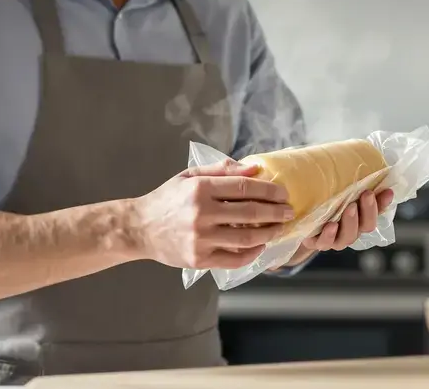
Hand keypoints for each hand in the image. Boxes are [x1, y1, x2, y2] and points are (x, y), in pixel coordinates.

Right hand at [130, 160, 293, 269]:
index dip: (269, 190)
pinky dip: (252, 253)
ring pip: (247, 237)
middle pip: (250, 213)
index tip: (283, 193)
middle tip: (289, 211)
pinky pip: (234, 258)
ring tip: (279, 228)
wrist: (139, 228)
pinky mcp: (199, 260)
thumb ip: (220, 171)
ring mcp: (201, 239)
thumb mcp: (189, 176)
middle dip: (276, 212)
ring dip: (269, 233)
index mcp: (200, 189)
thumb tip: (253, 169)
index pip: (244, 188)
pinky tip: (260, 245)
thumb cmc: (167, 199)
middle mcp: (201, 214)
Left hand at [281, 188, 394, 266]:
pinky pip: (326, 243)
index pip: (377, 210)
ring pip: (349, 236)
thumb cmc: (319, 197)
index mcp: (359, 215)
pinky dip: (329, 235)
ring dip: (351, 222)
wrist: (296, 218)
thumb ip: (344, 177)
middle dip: (369, 210)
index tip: (388, 191)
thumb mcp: (332, 185)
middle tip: (366, 194)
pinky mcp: (318, 242)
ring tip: (350, 208)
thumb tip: (353, 155)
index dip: (384, 202)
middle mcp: (351, 229)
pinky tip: (330, 225)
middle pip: (367, 225)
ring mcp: (335, 238)